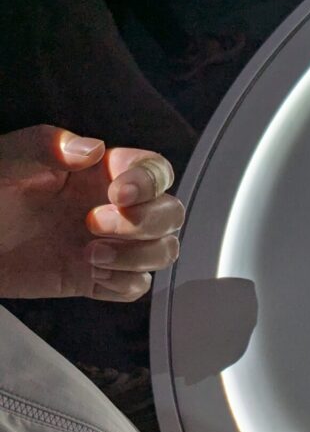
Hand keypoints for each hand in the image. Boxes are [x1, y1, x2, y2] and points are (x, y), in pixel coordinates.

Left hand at [0, 124, 183, 300]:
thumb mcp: (5, 160)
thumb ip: (44, 145)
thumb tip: (91, 148)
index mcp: (100, 172)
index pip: (155, 170)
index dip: (150, 182)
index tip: (120, 193)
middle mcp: (115, 208)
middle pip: (171, 213)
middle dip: (143, 223)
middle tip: (93, 225)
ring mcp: (111, 245)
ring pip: (163, 251)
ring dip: (138, 256)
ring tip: (91, 256)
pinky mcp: (98, 279)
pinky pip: (138, 286)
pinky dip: (125, 283)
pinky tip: (92, 275)